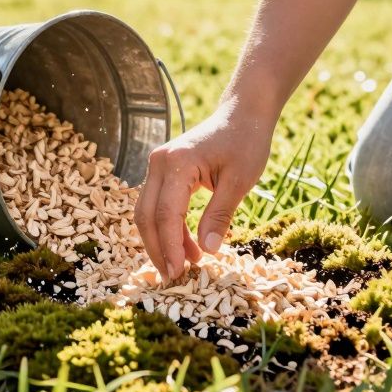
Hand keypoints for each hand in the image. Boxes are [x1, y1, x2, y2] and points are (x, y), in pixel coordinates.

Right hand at [134, 105, 274, 280]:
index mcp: (177, 163)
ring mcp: (157, 165)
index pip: (166, 214)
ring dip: (162, 241)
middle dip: (158, 249)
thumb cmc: (245, 142)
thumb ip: (220, 216)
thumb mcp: (239, 182)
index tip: (179, 273)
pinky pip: (157, 204)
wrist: (242, 114)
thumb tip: (208, 251)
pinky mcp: (163, 170)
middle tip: (174, 278)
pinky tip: (187, 245)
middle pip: (146, 215)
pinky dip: (168, 228)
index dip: (170, 247)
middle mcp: (159, 162)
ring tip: (186, 264)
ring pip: (147, 212)